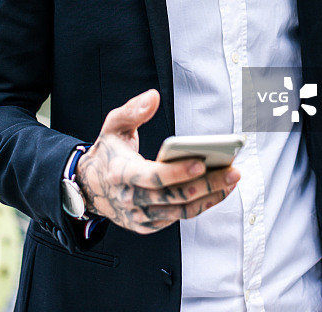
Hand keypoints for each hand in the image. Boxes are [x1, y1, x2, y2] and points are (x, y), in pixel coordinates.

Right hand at [75, 89, 240, 233]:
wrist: (89, 187)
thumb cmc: (107, 152)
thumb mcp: (113, 126)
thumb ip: (133, 110)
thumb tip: (153, 97)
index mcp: (121, 174)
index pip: (154, 177)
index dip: (178, 172)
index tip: (201, 161)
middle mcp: (131, 200)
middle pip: (174, 197)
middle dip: (207, 185)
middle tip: (232, 171)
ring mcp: (140, 216)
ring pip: (181, 211)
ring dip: (210, 197)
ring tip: (232, 180)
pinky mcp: (149, 225)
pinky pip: (179, 217)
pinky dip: (201, 205)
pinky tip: (218, 190)